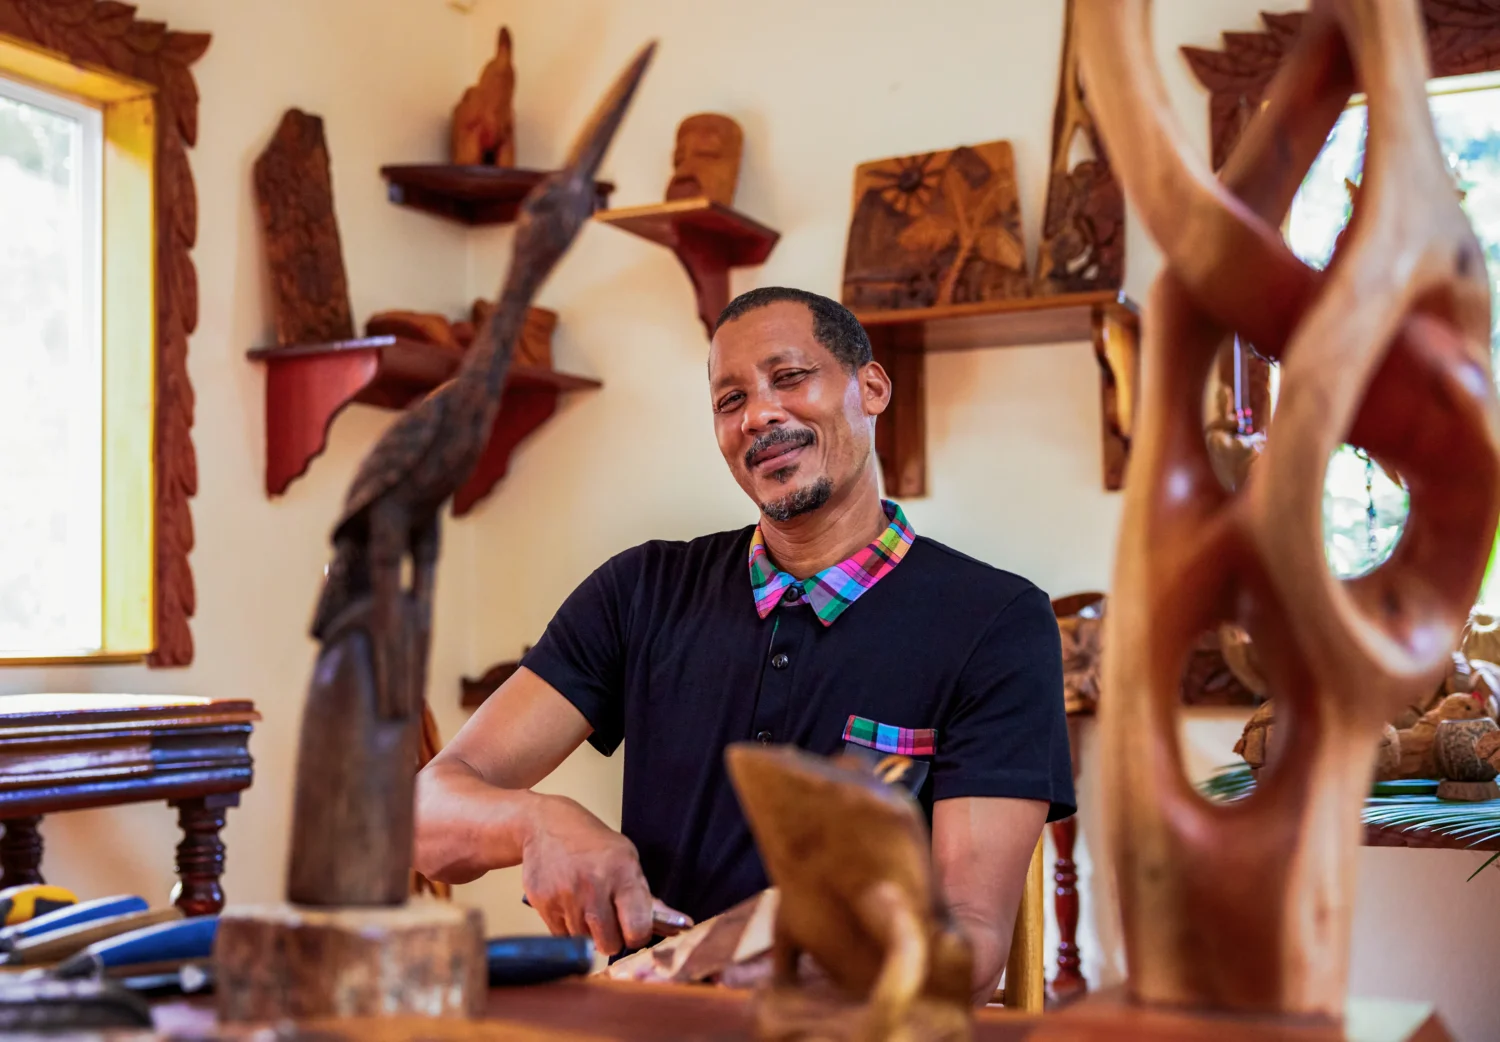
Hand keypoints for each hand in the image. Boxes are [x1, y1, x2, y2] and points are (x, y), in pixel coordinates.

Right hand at [521, 795, 689, 955]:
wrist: (545, 824)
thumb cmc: (594, 845)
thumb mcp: (626, 859)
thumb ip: (647, 897)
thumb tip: (681, 927)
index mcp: (623, 872)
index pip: (638, 929)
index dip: (638, 935)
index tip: (634, 928)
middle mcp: (594, 886)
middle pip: (610, 944)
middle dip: (612, 937)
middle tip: (609, 918)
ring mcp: (566, 896)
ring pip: (585, 942)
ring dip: (588, 932)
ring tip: (586, 904)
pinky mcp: (543, 904)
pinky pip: (562, 937)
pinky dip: (568, 928)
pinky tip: (569, 904)